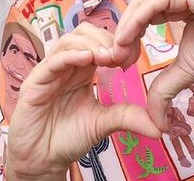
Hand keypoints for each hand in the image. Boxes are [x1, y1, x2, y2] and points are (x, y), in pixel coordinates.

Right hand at [5, 24, 159, 180]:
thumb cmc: (68, 138)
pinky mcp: (35, 82)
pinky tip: (86, 59)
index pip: (98, 42)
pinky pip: (52, 61)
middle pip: (83, 34)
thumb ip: (126, 117)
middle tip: (120, 56)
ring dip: (90, 44)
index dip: (116, 43)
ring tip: (107, 56)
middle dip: (104, 39)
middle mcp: (65, 66)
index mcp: (81, 71)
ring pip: (68, 41)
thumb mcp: (102, 124)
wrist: (43, 160)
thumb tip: (159, 127)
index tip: (132, 57)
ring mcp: (49, 72)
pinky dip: (70, 55)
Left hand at [110, 0, 193, 128]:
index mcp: (175, 1)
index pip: (141, 14)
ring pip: (140, 3)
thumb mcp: (186, 69)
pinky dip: (135, 21)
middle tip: (115, 61)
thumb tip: (157, 121)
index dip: (127, 37)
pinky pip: (151, 3)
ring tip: (119, 54)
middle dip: (122, 35)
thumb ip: (166, 86)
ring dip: (125, 29)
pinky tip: (127, 41)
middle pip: (136, 7)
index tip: (121, 63)